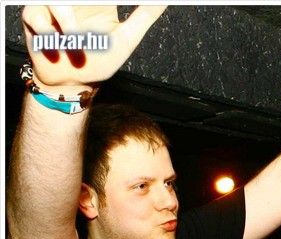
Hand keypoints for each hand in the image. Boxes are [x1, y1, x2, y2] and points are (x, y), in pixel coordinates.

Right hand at [22, 5, 166, 87]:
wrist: (73, 85)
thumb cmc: (99, 63)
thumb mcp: (126, 39)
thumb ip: (144, 16)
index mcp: (99, 0)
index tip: (111, 7)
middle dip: (80, 4)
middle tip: (84, 24)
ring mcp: (52, 4)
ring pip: (58, 2)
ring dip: (70, 30)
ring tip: (77, 49)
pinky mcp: (34, 15)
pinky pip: (39, 17)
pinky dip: (51, 37)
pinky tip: (56, 48)